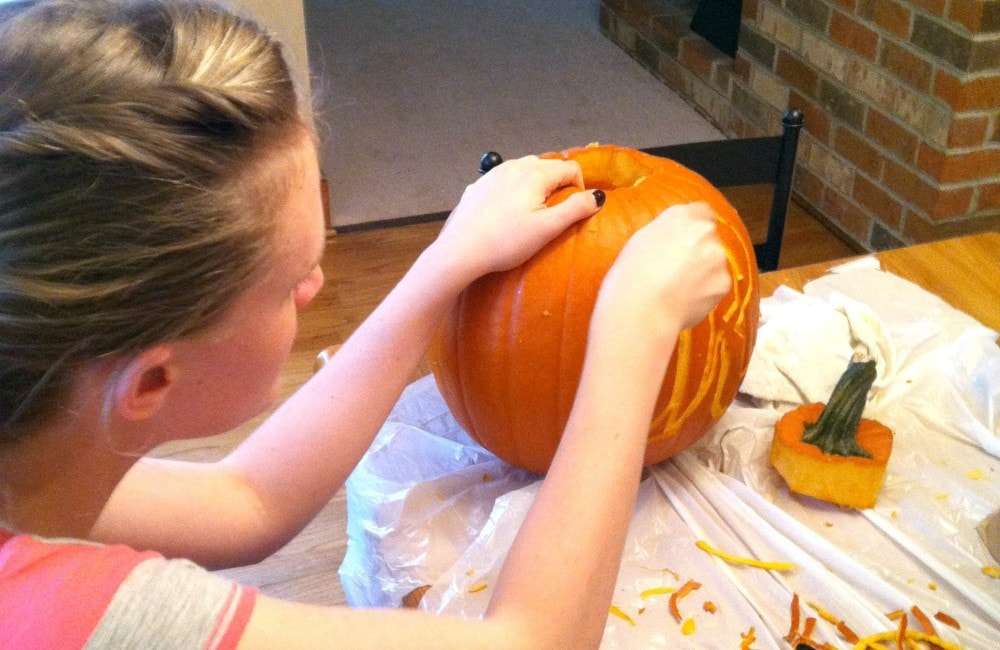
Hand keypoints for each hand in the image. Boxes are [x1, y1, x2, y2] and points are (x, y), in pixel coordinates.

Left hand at [432, 155, 603, 281]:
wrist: (460, 250)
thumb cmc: (506, 242)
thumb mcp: (547, 228)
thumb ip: (575, 209)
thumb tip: (598, 195)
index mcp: (535, 173)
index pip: (570, 168)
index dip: (579, 187)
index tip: (573, 210)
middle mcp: (514, 165)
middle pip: (547, 165)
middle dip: (557, 184)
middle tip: (553, 212)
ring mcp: (493, 173)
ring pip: (524, 169)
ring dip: (535, 184)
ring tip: (532, 210)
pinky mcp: (478, 186)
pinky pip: (504, 179)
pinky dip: (513, 188)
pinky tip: (506, 211)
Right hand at [594, 202, 730, 338]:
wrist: (640, 310)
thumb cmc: (630, 277)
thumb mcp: (640, 240)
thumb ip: (665, 231)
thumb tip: (674, 237)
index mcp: (680, 215)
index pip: (701, 211)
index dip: (693, 228)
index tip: (686, 240)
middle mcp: (704, 230)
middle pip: (709, 237)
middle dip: (699, 250)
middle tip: (677, 269)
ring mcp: (717, 256)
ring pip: (715, 262)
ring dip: (703, 272)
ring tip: (677, 288)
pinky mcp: (724, 282)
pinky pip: (716, 285)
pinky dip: (705, 292)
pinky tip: (685, 299)